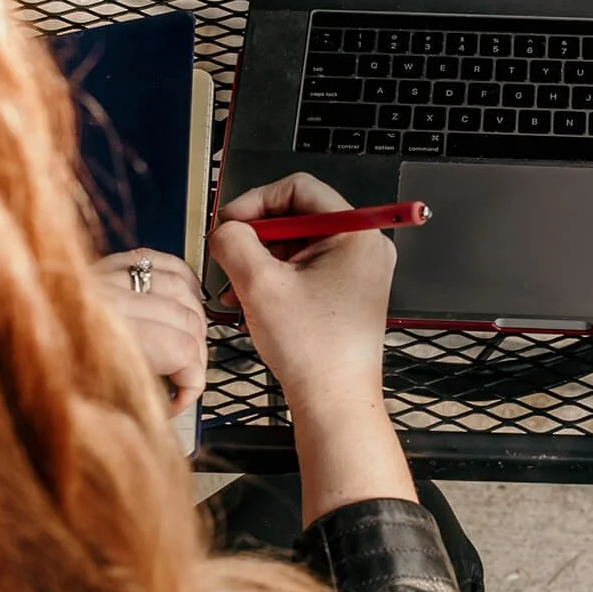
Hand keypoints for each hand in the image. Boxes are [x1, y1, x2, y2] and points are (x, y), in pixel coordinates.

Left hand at [91, 249, 206, 415]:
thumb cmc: (29, 376)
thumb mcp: (82, 404)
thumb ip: (132, 402)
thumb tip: (167, 407)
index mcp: (108, 337)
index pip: (183, 351)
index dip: (192, 382)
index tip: (178, 401)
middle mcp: (113, 301)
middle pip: (188, 320)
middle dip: (196, 357)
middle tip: (182, 381)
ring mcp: (111, 277)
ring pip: (182, 289)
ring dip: (195, 319)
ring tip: (187, 346)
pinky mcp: (107, 264)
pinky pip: (161, 261)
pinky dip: (183, 281)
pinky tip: (187, 299)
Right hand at [209, 173, 414, 523]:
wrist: (335, 403)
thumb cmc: (310, 348)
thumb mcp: (260, 285)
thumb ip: (235, 242)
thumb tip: (226, 227)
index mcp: (356, 232)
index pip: (299, 188)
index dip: (257, 201)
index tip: (230, 224)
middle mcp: (366, 245)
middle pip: (299, 216)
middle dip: (258, 237)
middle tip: (229, 259)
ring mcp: (360, 270)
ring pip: (299, 245)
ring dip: (263, 261)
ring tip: (236, 289)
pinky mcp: (350, 292)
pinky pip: (308, 269)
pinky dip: (278, 279)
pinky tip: (253, 302)